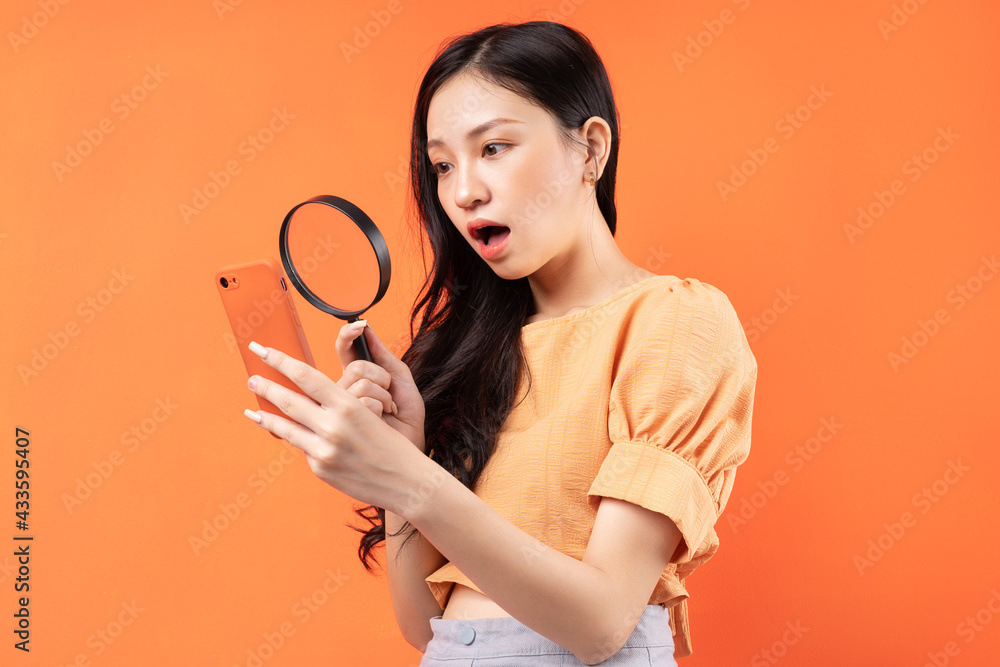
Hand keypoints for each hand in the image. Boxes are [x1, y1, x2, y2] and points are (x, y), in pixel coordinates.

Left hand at [242, 341, 424, 513]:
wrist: (406, 481)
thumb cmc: (392, 442)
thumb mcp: (370, 412)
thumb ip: (339, 404)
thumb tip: (311, 395)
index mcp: (348, 404)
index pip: (305, 375)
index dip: (280, 360)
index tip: (263, 350)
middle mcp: (333, 426)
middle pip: (288, 399)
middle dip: (265, 386)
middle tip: (251, 376)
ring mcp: (324, 449)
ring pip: (285, 426)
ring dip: (265, 415)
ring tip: (252, 409)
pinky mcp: (320, 468)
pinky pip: (303, 448)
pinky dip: (299, 441)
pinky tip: (293, 438)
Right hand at [335, 320, 425, 454]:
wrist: (412, 445)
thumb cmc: (405, 417)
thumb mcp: (400, 379)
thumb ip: (384, 356)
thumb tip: (368, 330)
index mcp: (355, 379)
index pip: (344, 351)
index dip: (348, 336)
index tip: (360, 325)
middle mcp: (344, 392)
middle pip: (355, 367)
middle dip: (380, 374)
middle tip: (389, 389)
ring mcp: (341, 408)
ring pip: (359, 383)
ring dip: (384, 394)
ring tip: (389, 408)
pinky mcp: (344, 423)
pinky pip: (362, 401)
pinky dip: (382, 406)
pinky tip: (383, 418)